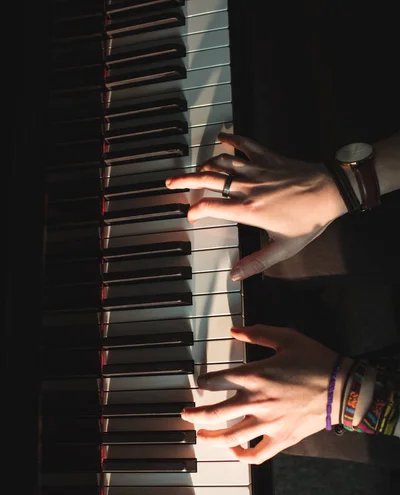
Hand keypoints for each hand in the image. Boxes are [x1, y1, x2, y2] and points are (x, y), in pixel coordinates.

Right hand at [166, 133, 346, 280]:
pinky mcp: (268, 157)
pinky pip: (245, 144)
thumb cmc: (309, 220)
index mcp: (249, 210)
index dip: (196, 211)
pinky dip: (231, 139)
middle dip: (185, 181)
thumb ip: (257, 262)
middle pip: (208, 180)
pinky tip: (221, 138)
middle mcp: (248, 187)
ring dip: (203, 165)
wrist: (331, 191)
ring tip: (192, 171)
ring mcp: (256, 170)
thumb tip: (235, 275)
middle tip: (170, 183)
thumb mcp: (283, 248)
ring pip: (221, 163)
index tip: (190, 216)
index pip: (212, 207)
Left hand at [181, 325, 352, 463]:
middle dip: (194, 415)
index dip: (203, 382)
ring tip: (202, 436)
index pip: (215, 381)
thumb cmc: (315, 361)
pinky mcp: (280, 439)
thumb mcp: (286, 337)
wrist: (342, 388)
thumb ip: (257, 334)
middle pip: (214, 413)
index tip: (201, 384)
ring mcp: (267, 424)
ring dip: (211, 438)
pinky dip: (242, 456)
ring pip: (229, 437)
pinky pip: (256, 455)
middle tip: (186, 415)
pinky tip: (236, 451)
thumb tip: (234, 331)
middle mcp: (255, 401)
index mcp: (254, 375)